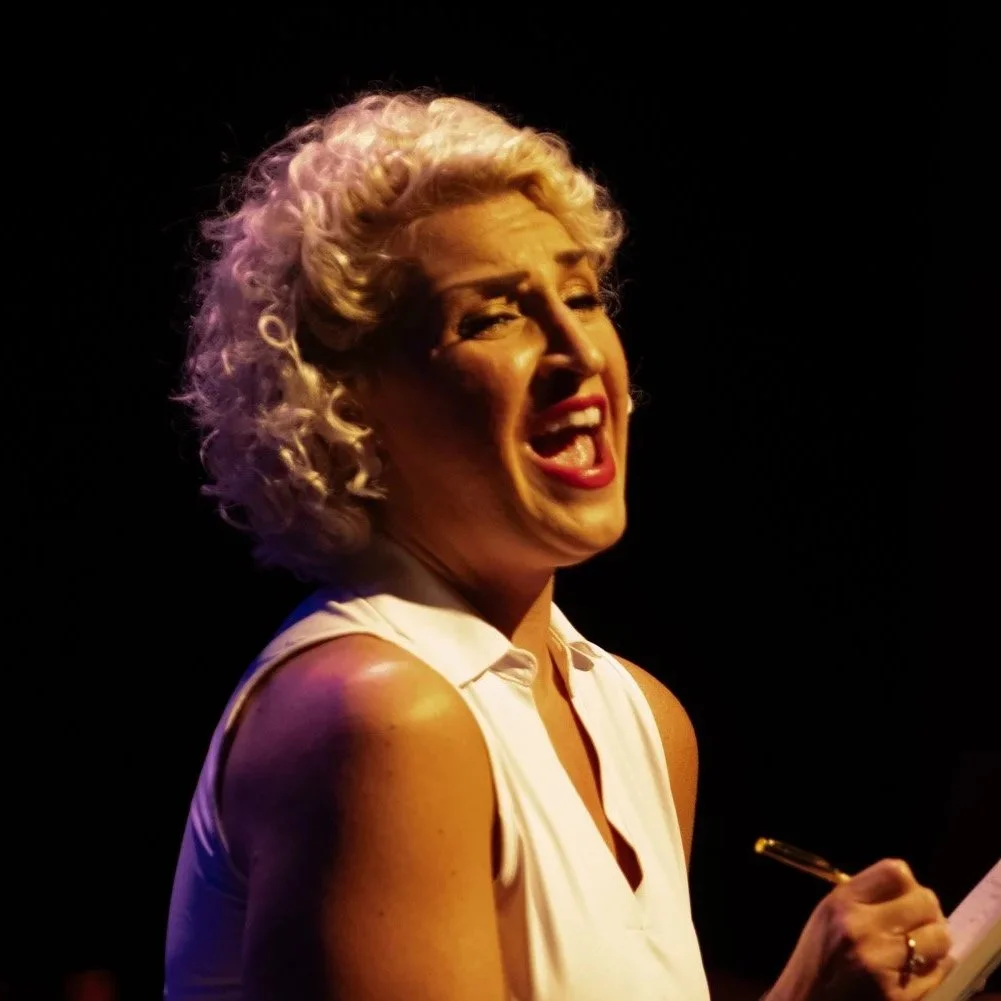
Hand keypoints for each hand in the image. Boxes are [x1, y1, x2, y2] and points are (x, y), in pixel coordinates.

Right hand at [765, 858, 954, 1000]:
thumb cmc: (817, 960)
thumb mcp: (828, 916)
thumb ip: (865, 898)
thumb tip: (911, 891)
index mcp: (842, 905)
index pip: (895, 872)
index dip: (908, 883)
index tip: (905, 896)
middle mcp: (864, 930)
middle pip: (925, 902)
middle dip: (928, 912)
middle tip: (919, 923)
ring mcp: (884, 966)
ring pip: (940, 938)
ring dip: (935, 941)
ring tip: (919, 948)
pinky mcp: (901, 998)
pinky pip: (939, 972)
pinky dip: (934, 969)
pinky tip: (915, 972)